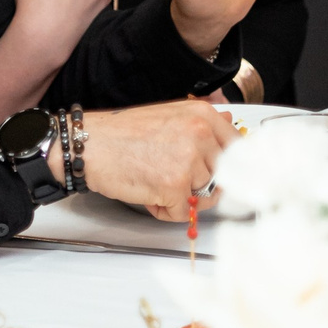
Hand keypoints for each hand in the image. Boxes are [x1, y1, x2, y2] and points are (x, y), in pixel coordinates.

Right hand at [78, 99, 235, 217]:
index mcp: (202, 115)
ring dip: (181, 198)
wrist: (90, 145)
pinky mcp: (175, 185)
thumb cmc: (122, 133)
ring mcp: (189, 160)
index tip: (220, 175)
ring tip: (156, 183)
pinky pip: (184, 213)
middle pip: (221, 176)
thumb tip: (229, 121)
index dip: (228, 167)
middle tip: (173, 178)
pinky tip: (149, 194)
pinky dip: (165, 211)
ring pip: (203, 196)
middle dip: (199, 185)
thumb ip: (201, 125)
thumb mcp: (168, 116)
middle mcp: (200, 134)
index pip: (237, 147)